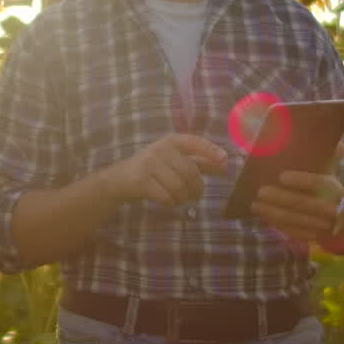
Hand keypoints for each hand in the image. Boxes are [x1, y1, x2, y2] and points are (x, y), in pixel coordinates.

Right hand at [100, 134, 228, 206]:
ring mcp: (149, 164)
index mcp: (171, 141)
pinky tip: (168, 202)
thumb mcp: (173, 161)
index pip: (195, 142)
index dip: (211, 151)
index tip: (225, 161)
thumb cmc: (152, 170)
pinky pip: (166, 196)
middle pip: (190, 171)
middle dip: (197, 188)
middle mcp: (160, 149)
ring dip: (183, 198)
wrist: (119, 180)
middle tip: (196, 196)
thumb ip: (198, 161)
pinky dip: (171, 203)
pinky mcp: (141, 180)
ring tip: (180, 199)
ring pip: (179, 186)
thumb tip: (224, 163)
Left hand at [251, 141, 343, 242]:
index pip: (321, 184)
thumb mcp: (329, 169)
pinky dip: (278, 224)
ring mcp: (323, 226)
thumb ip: (329, 154)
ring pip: (298, 221)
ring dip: (274, 213)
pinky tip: (263, 215)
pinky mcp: (313, 237)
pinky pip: (294, 232)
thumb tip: (334, 141)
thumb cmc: (326, 185)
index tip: (281, 176)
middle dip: (282, 199)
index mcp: (336, 189)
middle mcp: (333, 210)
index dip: (302, 180)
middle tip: (260, 191)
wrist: (341, 214)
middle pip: (306, 205)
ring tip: (255, 204)